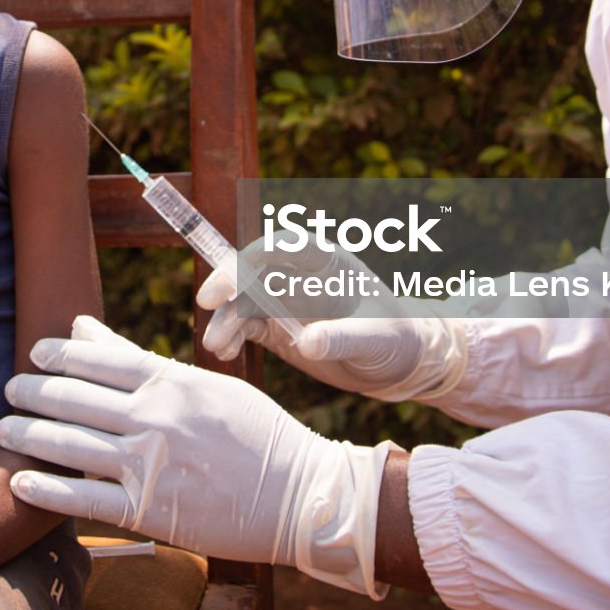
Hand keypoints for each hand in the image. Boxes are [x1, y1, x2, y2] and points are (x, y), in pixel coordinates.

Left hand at [0, 316, 388, 594]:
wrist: (300, 496)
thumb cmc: (258, 435)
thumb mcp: (207, 385)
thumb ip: (143, 361)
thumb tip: (86, 328)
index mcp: (172, 382)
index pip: (99, 359)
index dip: (58, 355)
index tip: (34, 353)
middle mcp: (155, 418)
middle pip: (73, 399)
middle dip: (31, 393)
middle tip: (7, 390)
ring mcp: (150, 465)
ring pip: (69, 446)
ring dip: (27, 436)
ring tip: (1, 430)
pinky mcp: (150, 511)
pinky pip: (83, 499)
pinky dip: (45, 492)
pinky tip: (19, 483)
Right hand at [197, 237, 468, 401]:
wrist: (402, 364)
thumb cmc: (399, 339)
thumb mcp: (376, 338)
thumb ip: (343, 338)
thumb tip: (308, 343)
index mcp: (329, 262)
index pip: (288, 245)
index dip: (259, 252)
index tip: (236, 270)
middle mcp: (302, 276)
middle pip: (255, 268)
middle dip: (229, 283)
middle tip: (208, 302)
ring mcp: (287, 300)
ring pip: (244, 300)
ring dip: (226, 318)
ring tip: (217, 346)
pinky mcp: (278, 326)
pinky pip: (246, 325)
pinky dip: (232, 335)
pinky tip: (226, 353)